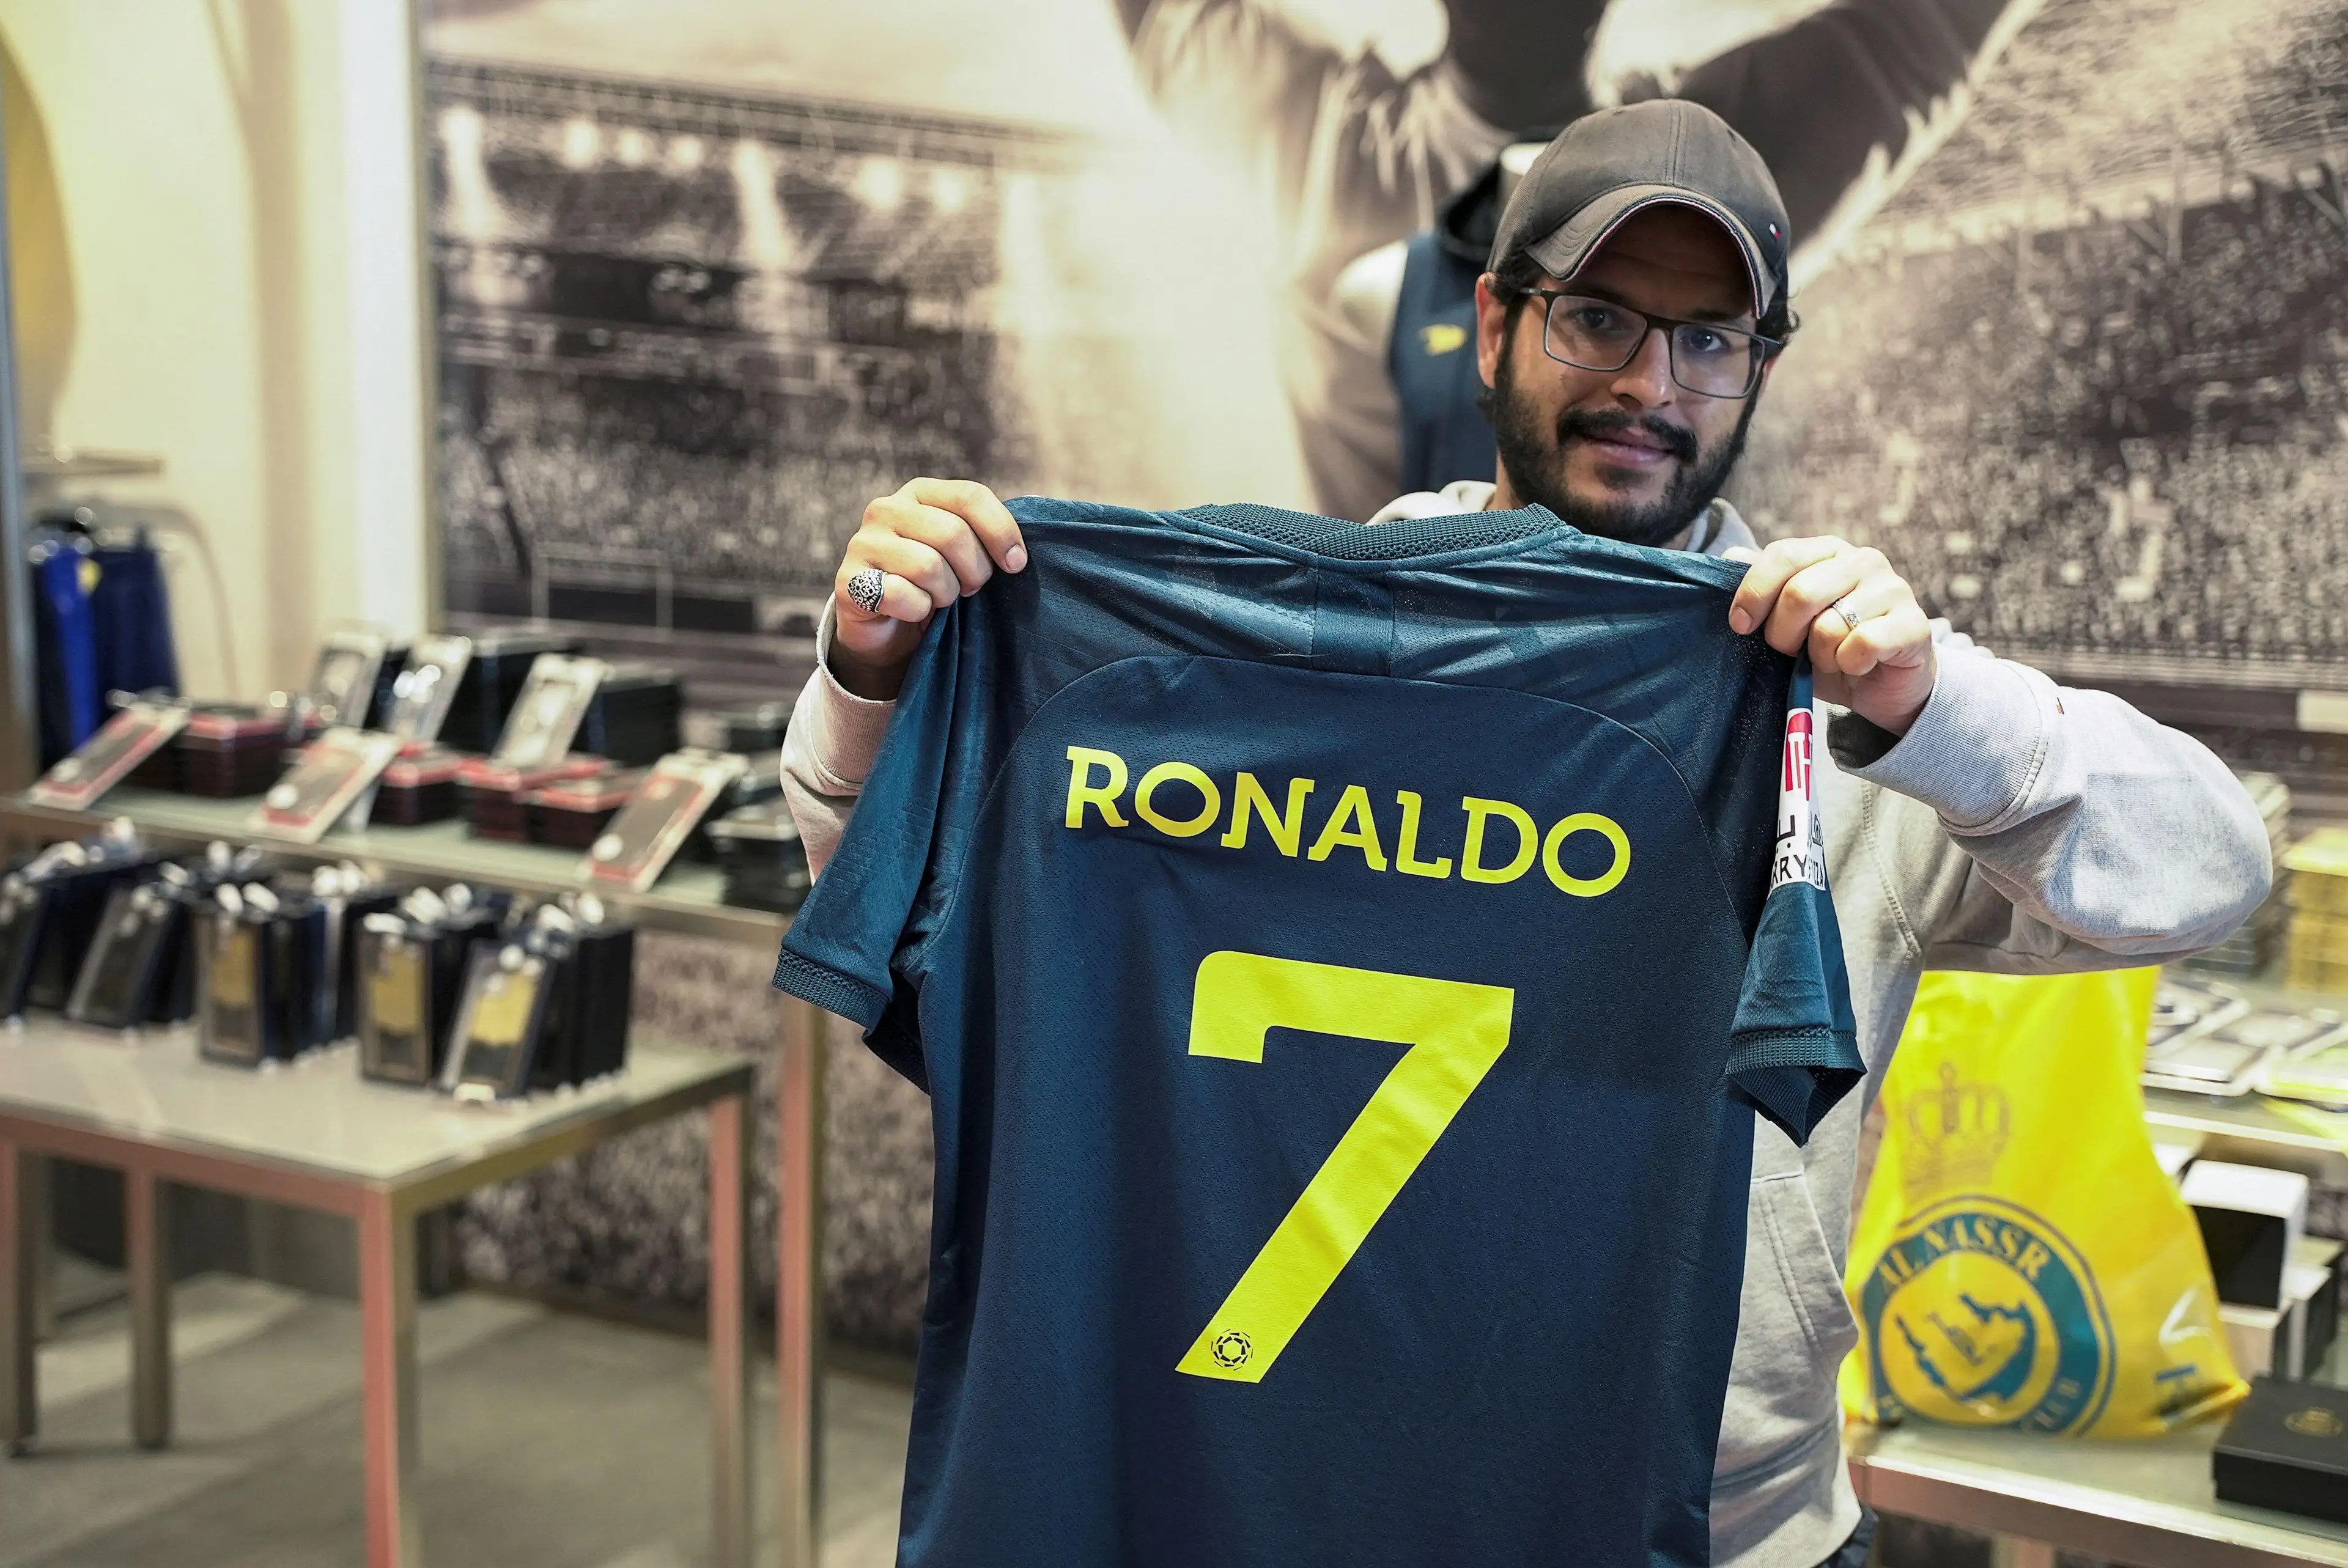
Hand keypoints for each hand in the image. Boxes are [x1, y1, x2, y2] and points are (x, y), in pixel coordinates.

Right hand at [829, 479, 1025, 699]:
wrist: (887, 629)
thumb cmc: (933, 585)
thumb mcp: (961, 552)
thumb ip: (983, 536)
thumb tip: (1017, 554)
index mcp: (919, 492)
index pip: (970, 496)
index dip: (1001, 532)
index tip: (1016, 564)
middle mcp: (886, 509)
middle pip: (953, 534)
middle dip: (974, 571)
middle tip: (970, 589)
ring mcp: (863, 543)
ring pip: (929, 566)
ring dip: (945, 593)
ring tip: (939, 598)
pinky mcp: (849, 580)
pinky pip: (903, 595)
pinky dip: (918, 611)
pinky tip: (912, 611)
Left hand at [1726, 537, 1935, 735]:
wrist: (1882, 686)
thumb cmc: (1830, 649)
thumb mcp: (1788, 622)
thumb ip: (1763, 590)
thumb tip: (1731, 555)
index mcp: (1829, 551)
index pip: (1783, 555)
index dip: (1754, 593)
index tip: (1740, 626)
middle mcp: (1864, 560)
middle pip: (1800, 593)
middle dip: (1783, 635)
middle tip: (1790, 653)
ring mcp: (1893, 589)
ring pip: (1829, 626)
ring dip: (1819, 656)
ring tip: (1831, 659)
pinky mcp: (1914, 624)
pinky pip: (1862, 645)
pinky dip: (1849, 664)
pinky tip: (1858, 665)